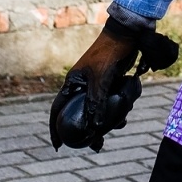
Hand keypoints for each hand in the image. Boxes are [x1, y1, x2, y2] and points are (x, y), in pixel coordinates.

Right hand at [48, 18, 179, 150]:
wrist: (126, 35)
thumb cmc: (108, 54)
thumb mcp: (100, 80)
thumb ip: (96, 103)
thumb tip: (94, 129)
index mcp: (72, 83)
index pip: (57, 109)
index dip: (55, 128)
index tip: (58, 146)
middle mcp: (82, 86)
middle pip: (80, 114)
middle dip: (88, 131)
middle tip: (96, 145)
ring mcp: (96, 85)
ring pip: (97, 110)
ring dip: (106, 121)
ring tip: (118, 127)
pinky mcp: (110, 84)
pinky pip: (109, 103)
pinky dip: (115, 111)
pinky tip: (124, 117)